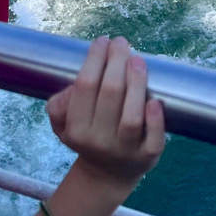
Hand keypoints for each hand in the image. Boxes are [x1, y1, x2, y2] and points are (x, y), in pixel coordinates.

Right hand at [46, 36, 164, 191]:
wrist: (108, 174)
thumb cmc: (87, 136)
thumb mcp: (64, 125)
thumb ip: (59, 105)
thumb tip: (73, 84)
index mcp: (76, 130)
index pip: (85, 87)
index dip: (94, 59)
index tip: (102, 41)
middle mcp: (99, 141)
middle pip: (110, 95)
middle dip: (116, 62)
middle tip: (121, 43)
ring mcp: (126, 151)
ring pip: (131, 116)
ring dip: (136, 83)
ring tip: (138, 60)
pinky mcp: (149, 157)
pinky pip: (153, 139)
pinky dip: (156, 120)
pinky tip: (155, 100)